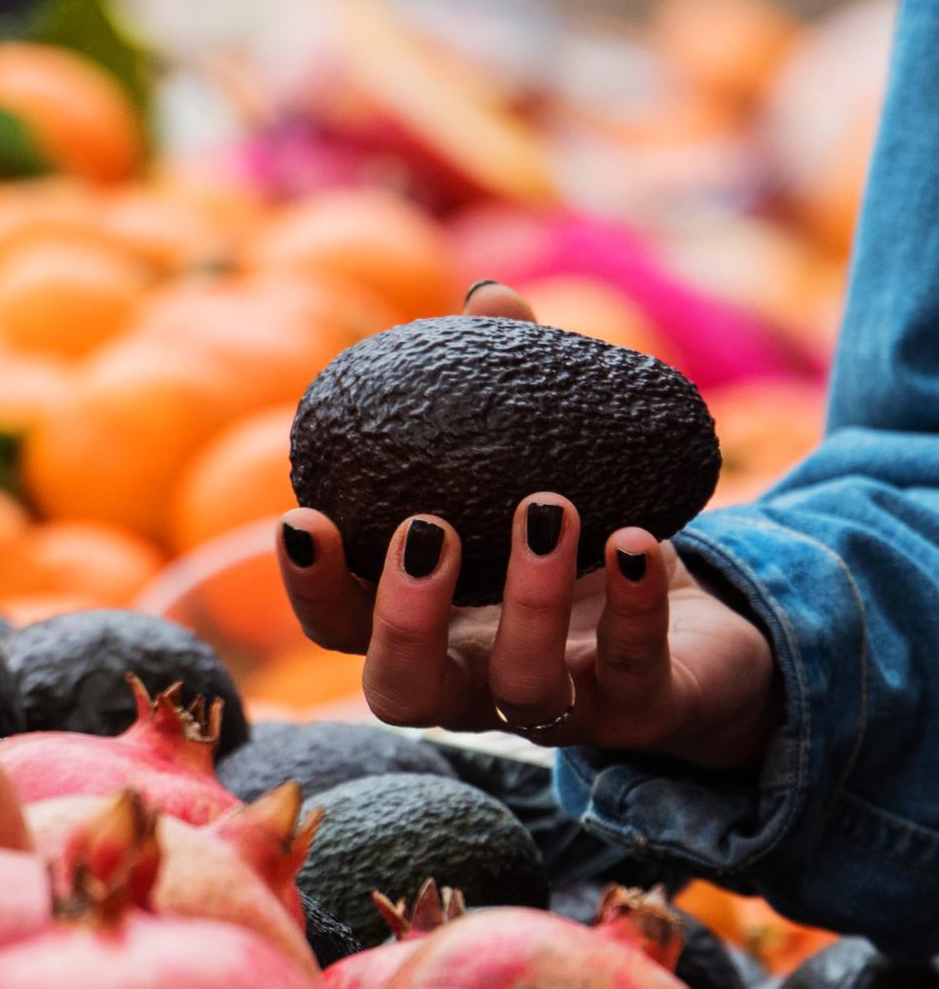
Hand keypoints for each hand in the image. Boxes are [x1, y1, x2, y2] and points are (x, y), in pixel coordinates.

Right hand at [275, 283, 777, 768]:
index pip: (338, 628)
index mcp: (427, 627)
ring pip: (521, 690)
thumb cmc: (588, 546)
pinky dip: (632, 608)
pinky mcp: (643, 714)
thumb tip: (487, 297)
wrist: (707, 635)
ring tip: (549, 507)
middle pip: (402, 689)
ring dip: (529, 602)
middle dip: (403, 617)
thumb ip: (506, 390)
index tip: (303, 516)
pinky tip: (635, 543)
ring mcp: (559, 707)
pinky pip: (632, 675)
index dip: (311, 587)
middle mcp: (474, 683)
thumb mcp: (541, 468)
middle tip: (428, 527)